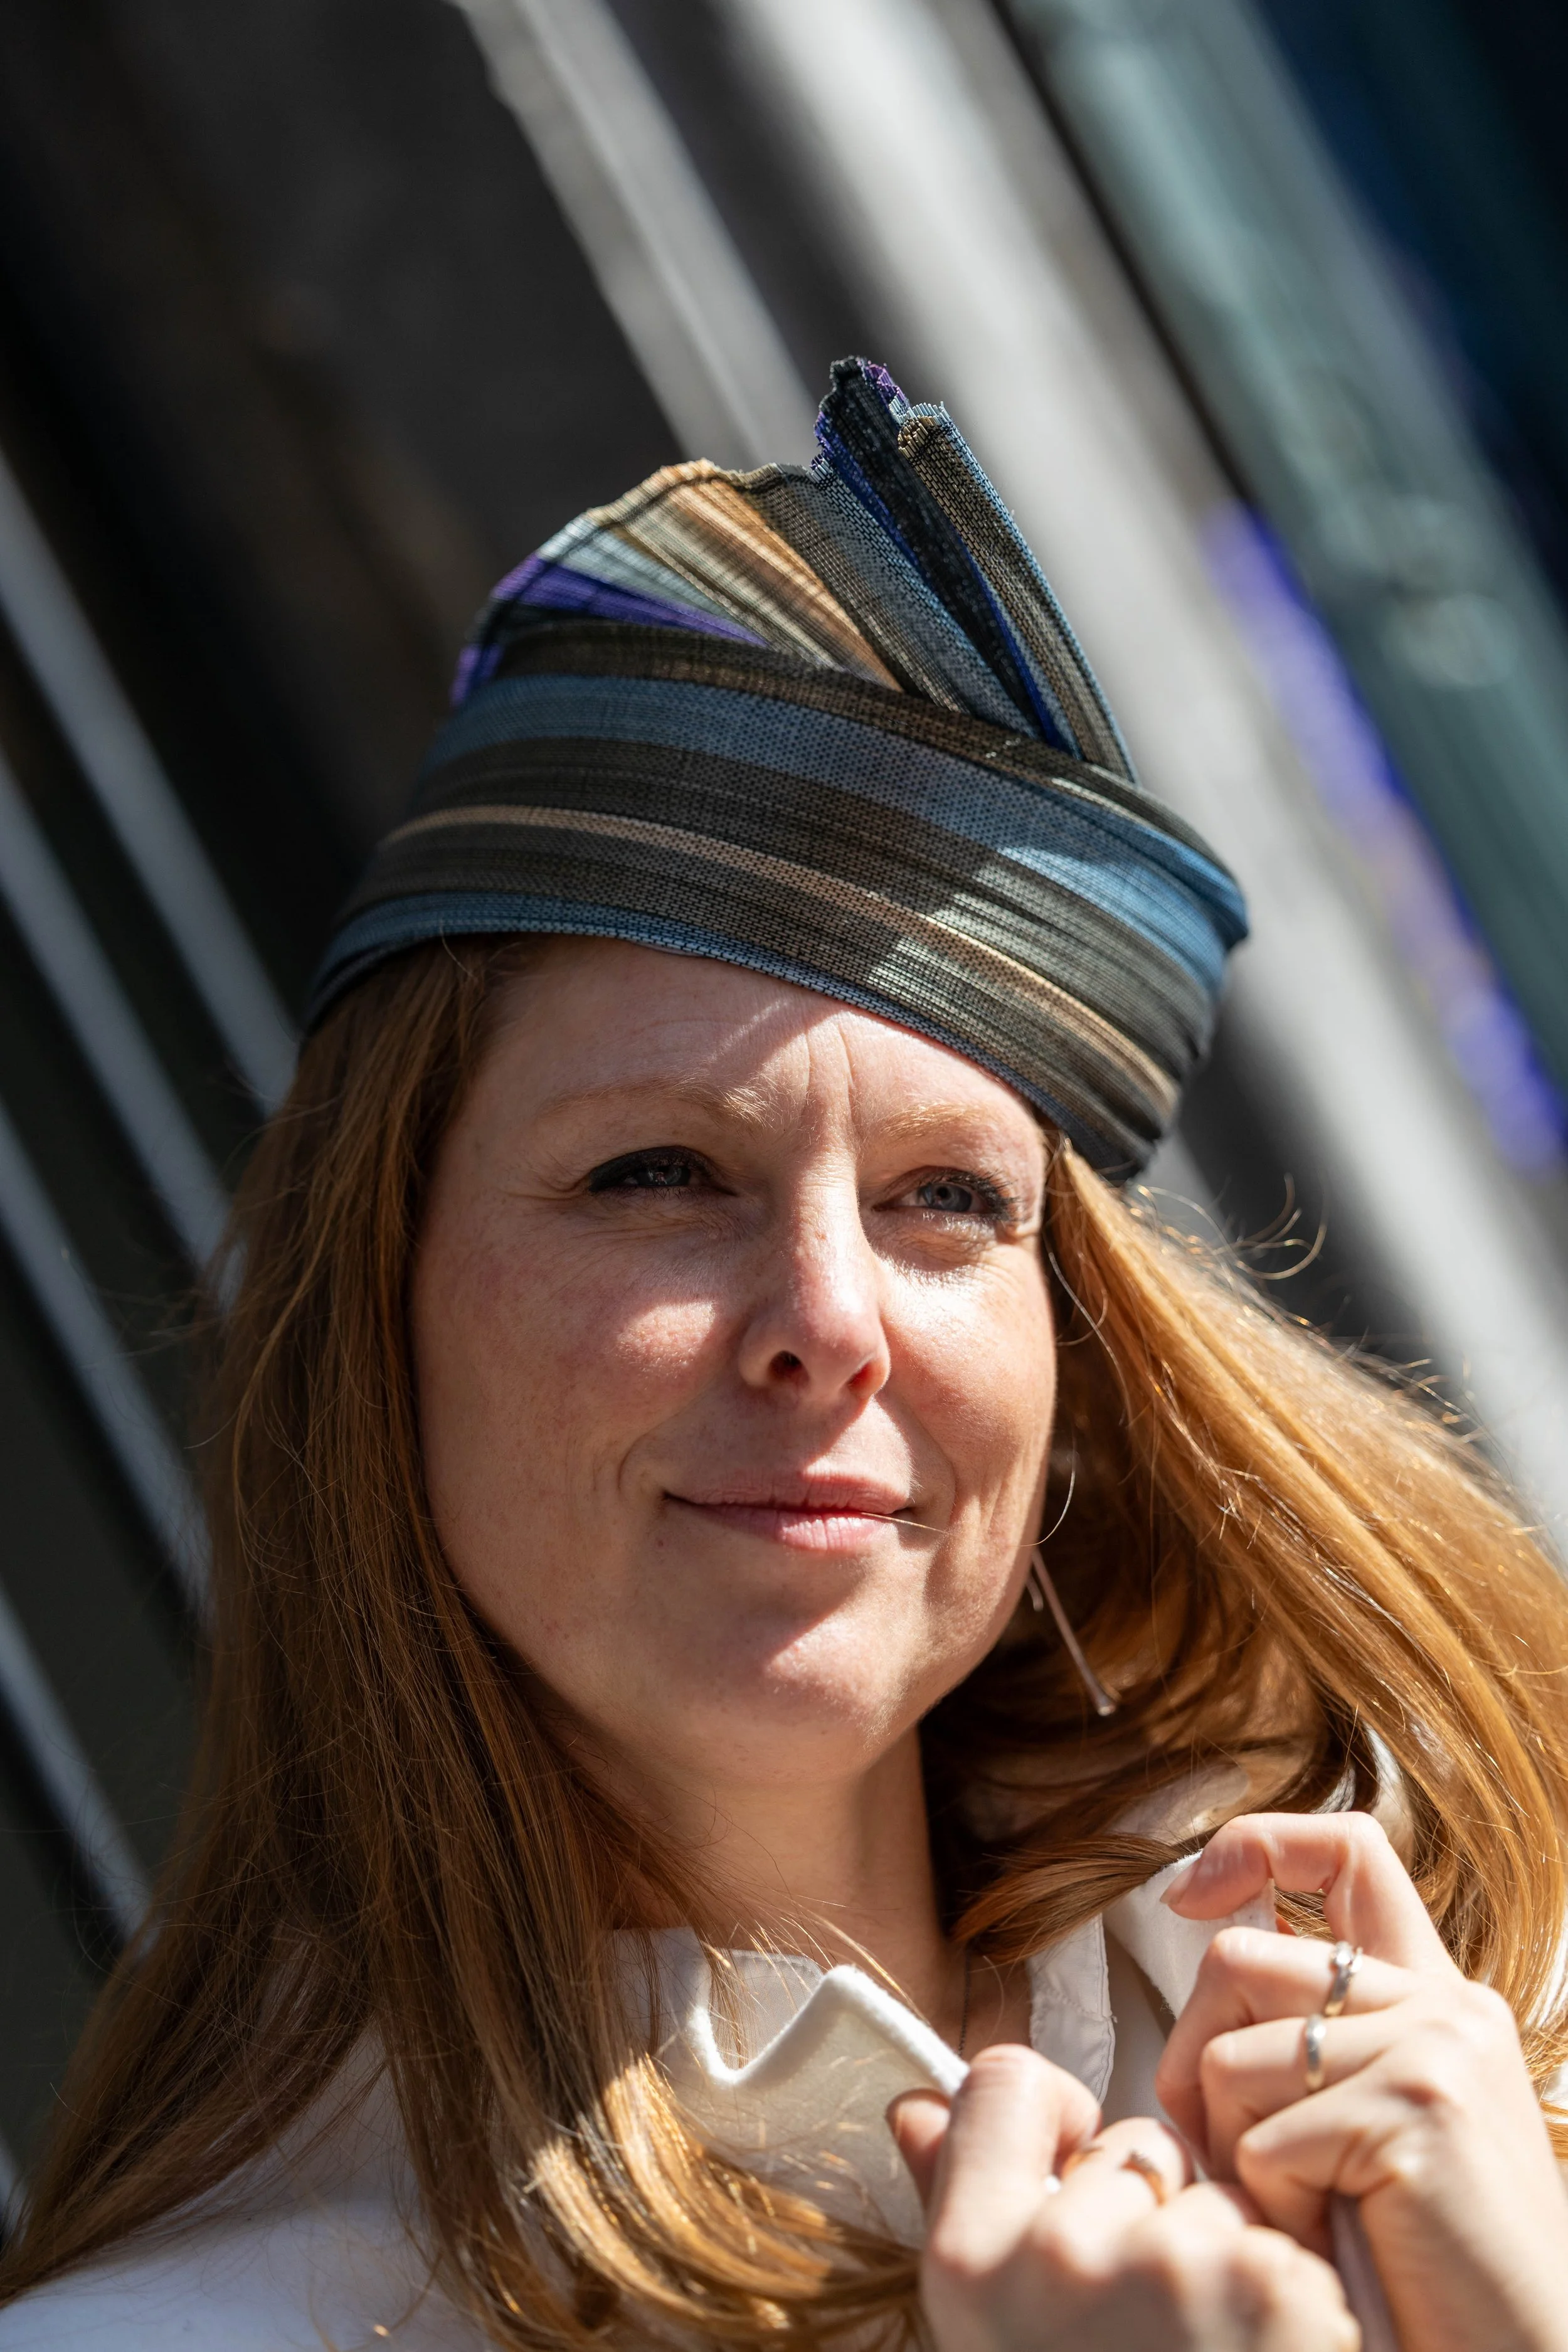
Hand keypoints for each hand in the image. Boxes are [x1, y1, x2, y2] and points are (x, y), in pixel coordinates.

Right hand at [890, 2043, 1355, 2349]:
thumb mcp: (994, 2335)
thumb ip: (958, 2203)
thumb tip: (919, 2106)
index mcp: (972, 2262)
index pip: (1006, 2082)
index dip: (1049, 2116)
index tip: (1069, 2164)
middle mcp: (1060, 2252)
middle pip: (1129, 2145)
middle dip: (1149, 2212)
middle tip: (1146, 2331)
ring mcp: (1170, 2264)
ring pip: (1210, 2193)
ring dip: (1219, 2258)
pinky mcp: (1272, 2282)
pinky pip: (1275, 2236)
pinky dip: (1284, 2291)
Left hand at [1159, 1811, 1567, 2351]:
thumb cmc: (1424, 2266)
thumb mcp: (1369, 2126)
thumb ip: (1312, 2040)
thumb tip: (1198, 1943)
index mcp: (1436, 1998)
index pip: (1347, 1849)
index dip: (1254, 1846)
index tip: (1188, 1896)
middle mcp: (1443, 2004)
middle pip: (1238, 1960)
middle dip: (1196, 2060)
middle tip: (1233, 2154)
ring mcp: (1433, 2048)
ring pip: (1231, 2054)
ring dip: (1234, 2148)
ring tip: (1305, 2210)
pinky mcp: (1414, 2107)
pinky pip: (1261, 2140)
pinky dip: (1272, 2206)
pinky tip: (1333, 2244)